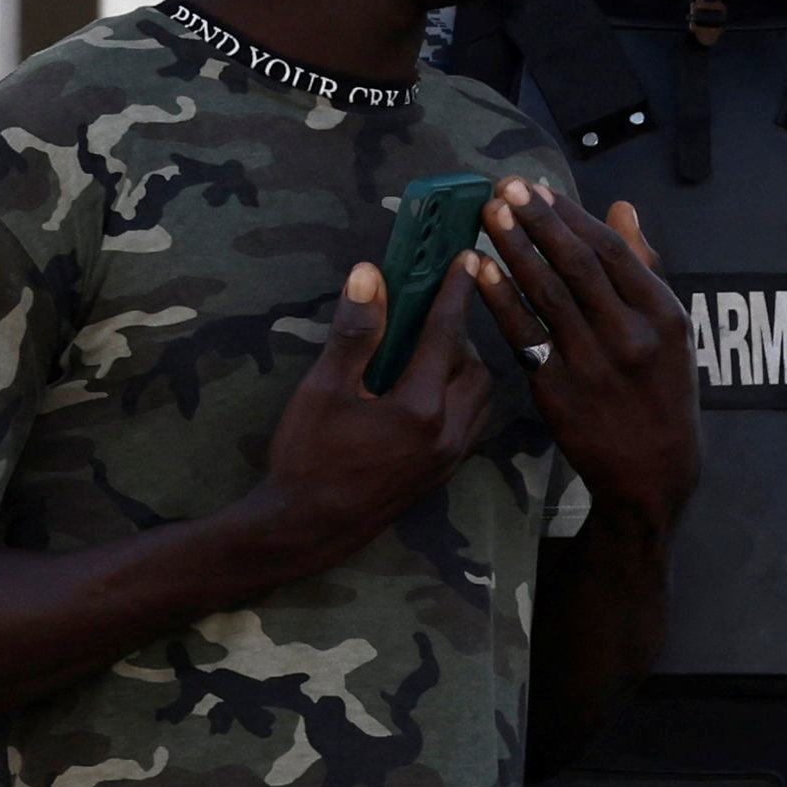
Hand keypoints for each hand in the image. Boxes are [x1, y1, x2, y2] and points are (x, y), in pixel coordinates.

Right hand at [240, 254, 498, 578]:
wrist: (306, 529)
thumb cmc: (307, 459)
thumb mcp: (324, 389)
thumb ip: (355, 332)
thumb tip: (369, 275)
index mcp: (420, 408)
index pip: (446, 334)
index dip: (455, 291)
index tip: (467, 256)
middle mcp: (446, 433)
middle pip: (474, 365)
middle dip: (459, 332)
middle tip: (430, 311)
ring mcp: (448, 457)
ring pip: (480, 396)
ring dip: (464, 365)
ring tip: (429, 348)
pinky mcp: (442, 473)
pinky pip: (471, 422)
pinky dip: (462, 395)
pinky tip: (431, 387)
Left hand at [470, 179, 693, 538]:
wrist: (651, 471)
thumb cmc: (662, 391)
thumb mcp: (671, 330)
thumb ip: (644, 267)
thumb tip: (622, 209)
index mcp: (663, 314)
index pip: (611, 250)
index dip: (570, 215)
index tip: (538, 188)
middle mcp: (630, 335)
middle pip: (576, 265)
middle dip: (537, 221)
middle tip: (505, 188)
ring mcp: (592, 364)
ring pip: (546, 294)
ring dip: (514, 249)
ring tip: (488, 215)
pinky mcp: (558, 391)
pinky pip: (524, 335)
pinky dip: (501, 300)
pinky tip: (481, 272)